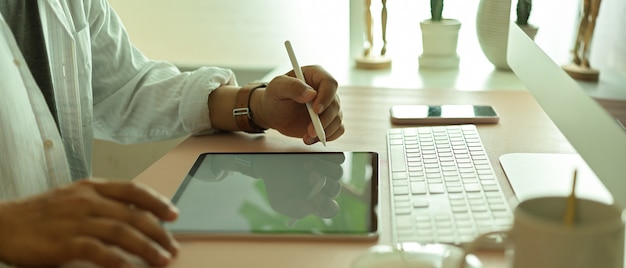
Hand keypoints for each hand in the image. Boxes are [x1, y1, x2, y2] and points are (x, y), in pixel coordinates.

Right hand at [0, 179, 178, 267]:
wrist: (4, 225)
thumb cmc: (42, 214)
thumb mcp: (75, 198)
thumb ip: (104, 202)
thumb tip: (137, 213)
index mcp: (92, 187)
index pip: (133, 190)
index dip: (157, 202)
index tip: (174, 214)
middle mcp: (87, 201)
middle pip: (133, 215)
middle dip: (159, 232)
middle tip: (173, 247)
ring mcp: (76, 221)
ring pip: (121, 232)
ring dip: (146, 247)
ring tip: (163, 259)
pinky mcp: (64, 243)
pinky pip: (97, 251)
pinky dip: (117, 260)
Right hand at [251, 153, 344, 218]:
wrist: (270, 164)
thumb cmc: (276, 186)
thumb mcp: (281, 201)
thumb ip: (296, 208)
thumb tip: (313, 208)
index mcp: (318, 203)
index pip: (330, 209)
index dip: (325, 205)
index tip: (315, 198)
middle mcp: (326, 188)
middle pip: (334, 189)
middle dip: (324, 184)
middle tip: (311, 176)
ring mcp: (329, 171)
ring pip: (337, 172)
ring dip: (324, 168)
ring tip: (306, 164)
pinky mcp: (329, 156)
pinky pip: (337, 158)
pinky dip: (327, 157)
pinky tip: (311, 156)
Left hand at [253, 65, 344, 144]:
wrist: (274, 113)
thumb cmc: (275, 96)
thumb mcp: (277, 87)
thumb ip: (292, 86)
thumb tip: (310, 94)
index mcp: (315, 75)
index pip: (329, 83)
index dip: (326, 97)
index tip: (316, 110)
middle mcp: (325, 90)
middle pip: (335, 104)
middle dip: (324, 121)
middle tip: (310, 131)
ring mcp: (329, 106)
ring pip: (337, 119)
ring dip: (324, 131)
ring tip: (307, 137)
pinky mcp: (329, 120)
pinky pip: (338, 129)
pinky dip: (328, 136)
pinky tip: (312, 138)